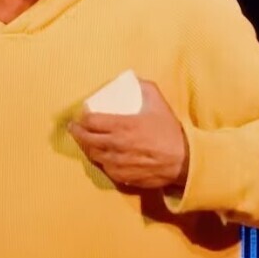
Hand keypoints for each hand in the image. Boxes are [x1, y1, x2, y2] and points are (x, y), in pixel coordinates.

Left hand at [68, 79, 188, 189]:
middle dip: (77, 132)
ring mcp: (118, 163)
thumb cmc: (170, 132)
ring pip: (93, 155)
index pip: (91, 121)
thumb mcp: (159, 103)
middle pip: (86, 139)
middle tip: (75, 127)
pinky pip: (104, 168)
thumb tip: (134, 79)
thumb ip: (145, 87)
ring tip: (84, 140)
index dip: (83, 117)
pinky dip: (99, 160)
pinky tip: (99, 155)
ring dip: (85, 146)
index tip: (82, 114)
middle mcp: (116, 145)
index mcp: (123, 126)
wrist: (183, 161)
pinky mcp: (122, 177)